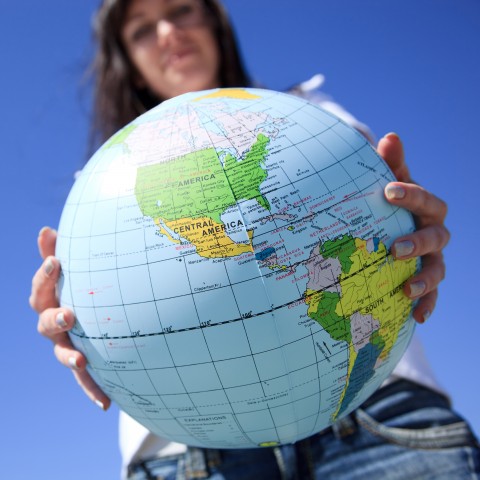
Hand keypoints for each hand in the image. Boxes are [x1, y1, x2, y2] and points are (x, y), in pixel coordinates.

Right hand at [29, 227, 110, 409]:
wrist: (88, 316)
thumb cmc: (77, 286)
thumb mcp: (70, 271)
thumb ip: (55, 253)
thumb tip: (46, 230)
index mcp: (49, 300)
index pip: (41, 288)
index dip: (44, 275)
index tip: (55, 260)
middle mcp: (53, 324)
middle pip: (46, 323)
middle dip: (55, 318)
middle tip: (69, 314)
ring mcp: (66, 345)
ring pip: (62, 353)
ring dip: (70, 356)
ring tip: (81, 358)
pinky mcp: (82, 364)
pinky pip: (86, 379)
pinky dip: (93, 390)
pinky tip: (105, 403)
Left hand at [377, 133, 449, 323]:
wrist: (387, 228)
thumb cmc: (385, 204)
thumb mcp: (386, 185)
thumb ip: (390, 166)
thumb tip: (389, 137)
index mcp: (425, 207)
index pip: (425, 199)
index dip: (412, 194)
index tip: (388, 191)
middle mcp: (433, 232)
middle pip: (437, 237)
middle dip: (418, 242)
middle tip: (394, 248)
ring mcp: (431, 258)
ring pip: (438, 268)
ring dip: (426, 279)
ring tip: (407, 288)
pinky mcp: (424, 281)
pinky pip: (432, 295)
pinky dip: (427, 304)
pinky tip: (417, 316)